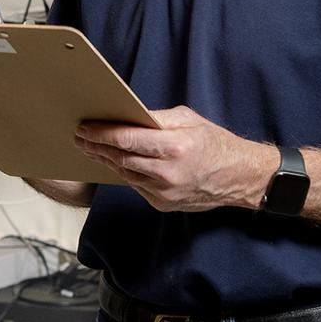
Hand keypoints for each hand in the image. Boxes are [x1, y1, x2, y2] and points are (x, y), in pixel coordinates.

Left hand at [74, 105, 270, 213]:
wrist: (240, 178)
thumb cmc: (215, 143)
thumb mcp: (189, 120)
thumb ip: (156, 119)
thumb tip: (126, 116)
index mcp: (174, 147)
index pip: (127, 139)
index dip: (102, 133)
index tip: (85, 127)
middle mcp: (167, 174)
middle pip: (120, 159)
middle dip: (96, 147)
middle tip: (79, 136)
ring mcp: (164, 193)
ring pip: (125, 174)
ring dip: (105, 160)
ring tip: (90, 148)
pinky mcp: (163, 205)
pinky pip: (136, 186)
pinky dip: (124, 173)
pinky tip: (113, 162)